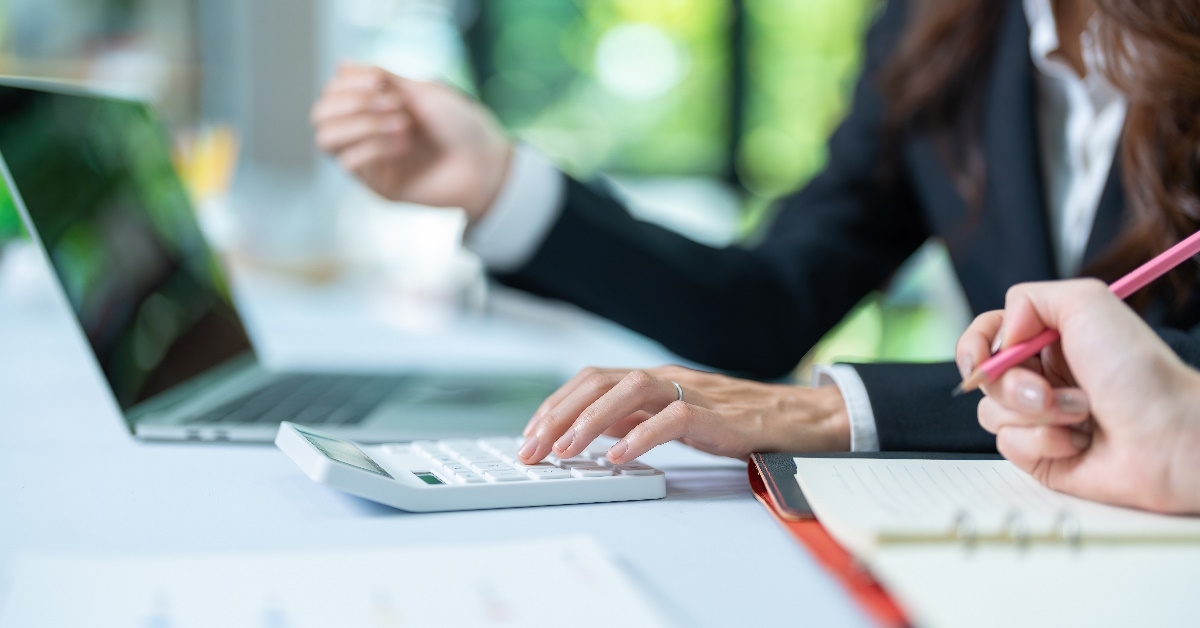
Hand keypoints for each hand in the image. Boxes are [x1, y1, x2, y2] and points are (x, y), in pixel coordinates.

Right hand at [311, 64, 512, 219]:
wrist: (487, 163)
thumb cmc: (461, 125)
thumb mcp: (422, 92)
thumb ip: (382, 79)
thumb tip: (342, 64)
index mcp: (375, 106)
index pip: (331, 91)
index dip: (347, 82)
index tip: (379, 80)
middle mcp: (367, 132)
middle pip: (320, 114)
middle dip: (351, 102)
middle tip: (393, 102)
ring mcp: (370, 160)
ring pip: (326, 138)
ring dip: (361, 123)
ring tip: (403, 123)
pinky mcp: (378, 185)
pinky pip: (348, 163)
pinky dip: (374, 147)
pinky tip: (405, 145)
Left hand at [517, 365, 850, 465]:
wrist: (794, 420)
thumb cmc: (733, 421)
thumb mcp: (671, 417)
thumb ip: (633, 419)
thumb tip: (589, 430)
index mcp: (652, 380)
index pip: (591, 380)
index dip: (556, 405)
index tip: (530, 434)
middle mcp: (666, 379)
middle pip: (600, 382)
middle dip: (559, 415)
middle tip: (533, 449)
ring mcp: (691, 394)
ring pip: (631, 390)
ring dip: (591, 420)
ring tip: (566, 451)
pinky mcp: (716, 416)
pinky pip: (673, 419)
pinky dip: (641, 436)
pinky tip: (619, 458)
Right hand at [956, 279, 1199, 512]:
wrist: (1170, 435)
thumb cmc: (1140, 372)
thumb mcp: (1088, 302)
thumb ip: (1028, 297)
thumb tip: (1000, 335)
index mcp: (1047, 340)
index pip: (986, 337)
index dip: (974, 346)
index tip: (983, 358)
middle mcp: (1041, 377)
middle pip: (984, 377)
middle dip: (1012, 384)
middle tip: (1048, 390)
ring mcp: (1039, 418)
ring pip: (991, 414)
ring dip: (1035, 414)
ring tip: (1081, 415)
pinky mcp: (1041, 455)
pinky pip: (1008, 447)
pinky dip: (1043, 442)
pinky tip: (1079, 442)